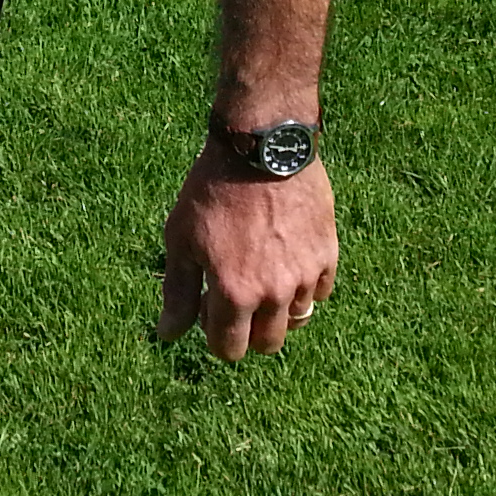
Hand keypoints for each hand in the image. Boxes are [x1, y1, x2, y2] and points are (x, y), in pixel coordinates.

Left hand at [154, 144, 337, 358]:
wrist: (260, 145)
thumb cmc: (213, 189)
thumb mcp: (181, 238)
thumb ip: (177, 291)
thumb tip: (168, 334)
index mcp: (234, 293)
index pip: (230, 349)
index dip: (216, 336)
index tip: (210, 308)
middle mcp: (274, 293)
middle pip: (267, 343)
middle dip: (248, 330)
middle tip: (236, 296)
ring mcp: (305, 275)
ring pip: (295, 319)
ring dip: (277, 308)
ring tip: (262, 274)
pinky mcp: (327, 254)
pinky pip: (320, 291)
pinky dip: (304, 285)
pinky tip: (286, 259)